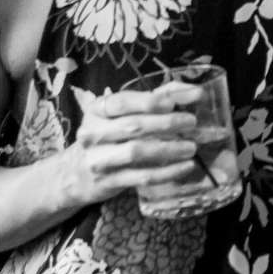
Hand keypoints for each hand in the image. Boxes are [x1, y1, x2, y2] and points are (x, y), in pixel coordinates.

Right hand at [64, 82, 199, 205]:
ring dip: (168, 148)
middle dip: (166, 123)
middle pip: (132, 126)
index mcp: (96, 110)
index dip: (148, 102)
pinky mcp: (109, 182)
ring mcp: (99, 160)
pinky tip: (186, 166)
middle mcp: (92, 133)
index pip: (121, 102)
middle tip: (191, 122)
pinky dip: (167, 171)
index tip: (172, 104)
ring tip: (191, 147)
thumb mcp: (124, 113)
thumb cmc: (110, 136)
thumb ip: (157, 99)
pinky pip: (142, 176)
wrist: (78, 173)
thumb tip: (195, 92)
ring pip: (137, 152)